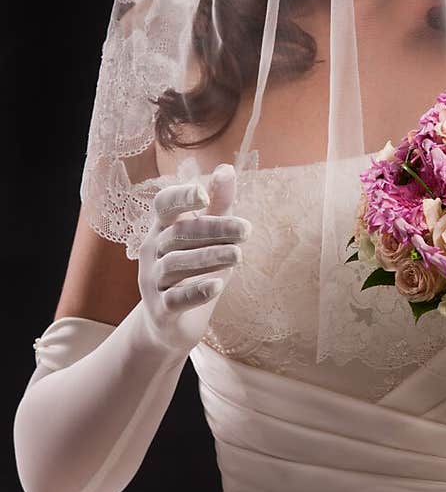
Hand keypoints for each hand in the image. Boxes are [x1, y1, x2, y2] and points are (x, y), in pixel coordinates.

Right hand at [137, 164, 250, 355]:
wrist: (172, 324)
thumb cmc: (194, 271)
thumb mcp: (209, 237)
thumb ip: (218, 205)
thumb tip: (227, 168)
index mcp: (162, 228)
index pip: (163, 205)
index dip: (181, 197)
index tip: (204, 194)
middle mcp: (152, 251)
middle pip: (179, 233)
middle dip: (213, 229)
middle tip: (247, 230)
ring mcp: (153, 281)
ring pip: (176, 264)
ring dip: (208, 257)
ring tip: (238, 255)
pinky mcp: (161, 310)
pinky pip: (175, 299)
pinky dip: (195, 292)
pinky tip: (217, 286)